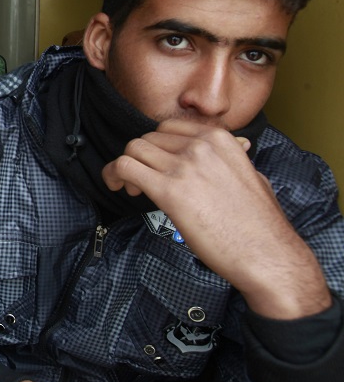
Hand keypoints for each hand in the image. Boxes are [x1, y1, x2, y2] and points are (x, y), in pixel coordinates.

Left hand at [102, 119, 331, 319]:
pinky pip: (125, 167)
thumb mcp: (252, 176)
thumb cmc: (260, 225)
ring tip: (133, 190)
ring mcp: (185, 166)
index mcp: (221, 139)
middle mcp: (201, 146)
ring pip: (133, 149)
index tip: (156, 164)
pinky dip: (113, 174)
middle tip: (142, 183)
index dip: (157, 146)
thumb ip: (234, 159)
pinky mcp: (169, 190)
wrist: (268, 254)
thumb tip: (236, 148)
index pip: (169, 127)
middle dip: (141, 159)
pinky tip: (120, 189)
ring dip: (125, 168)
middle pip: (148, 138)